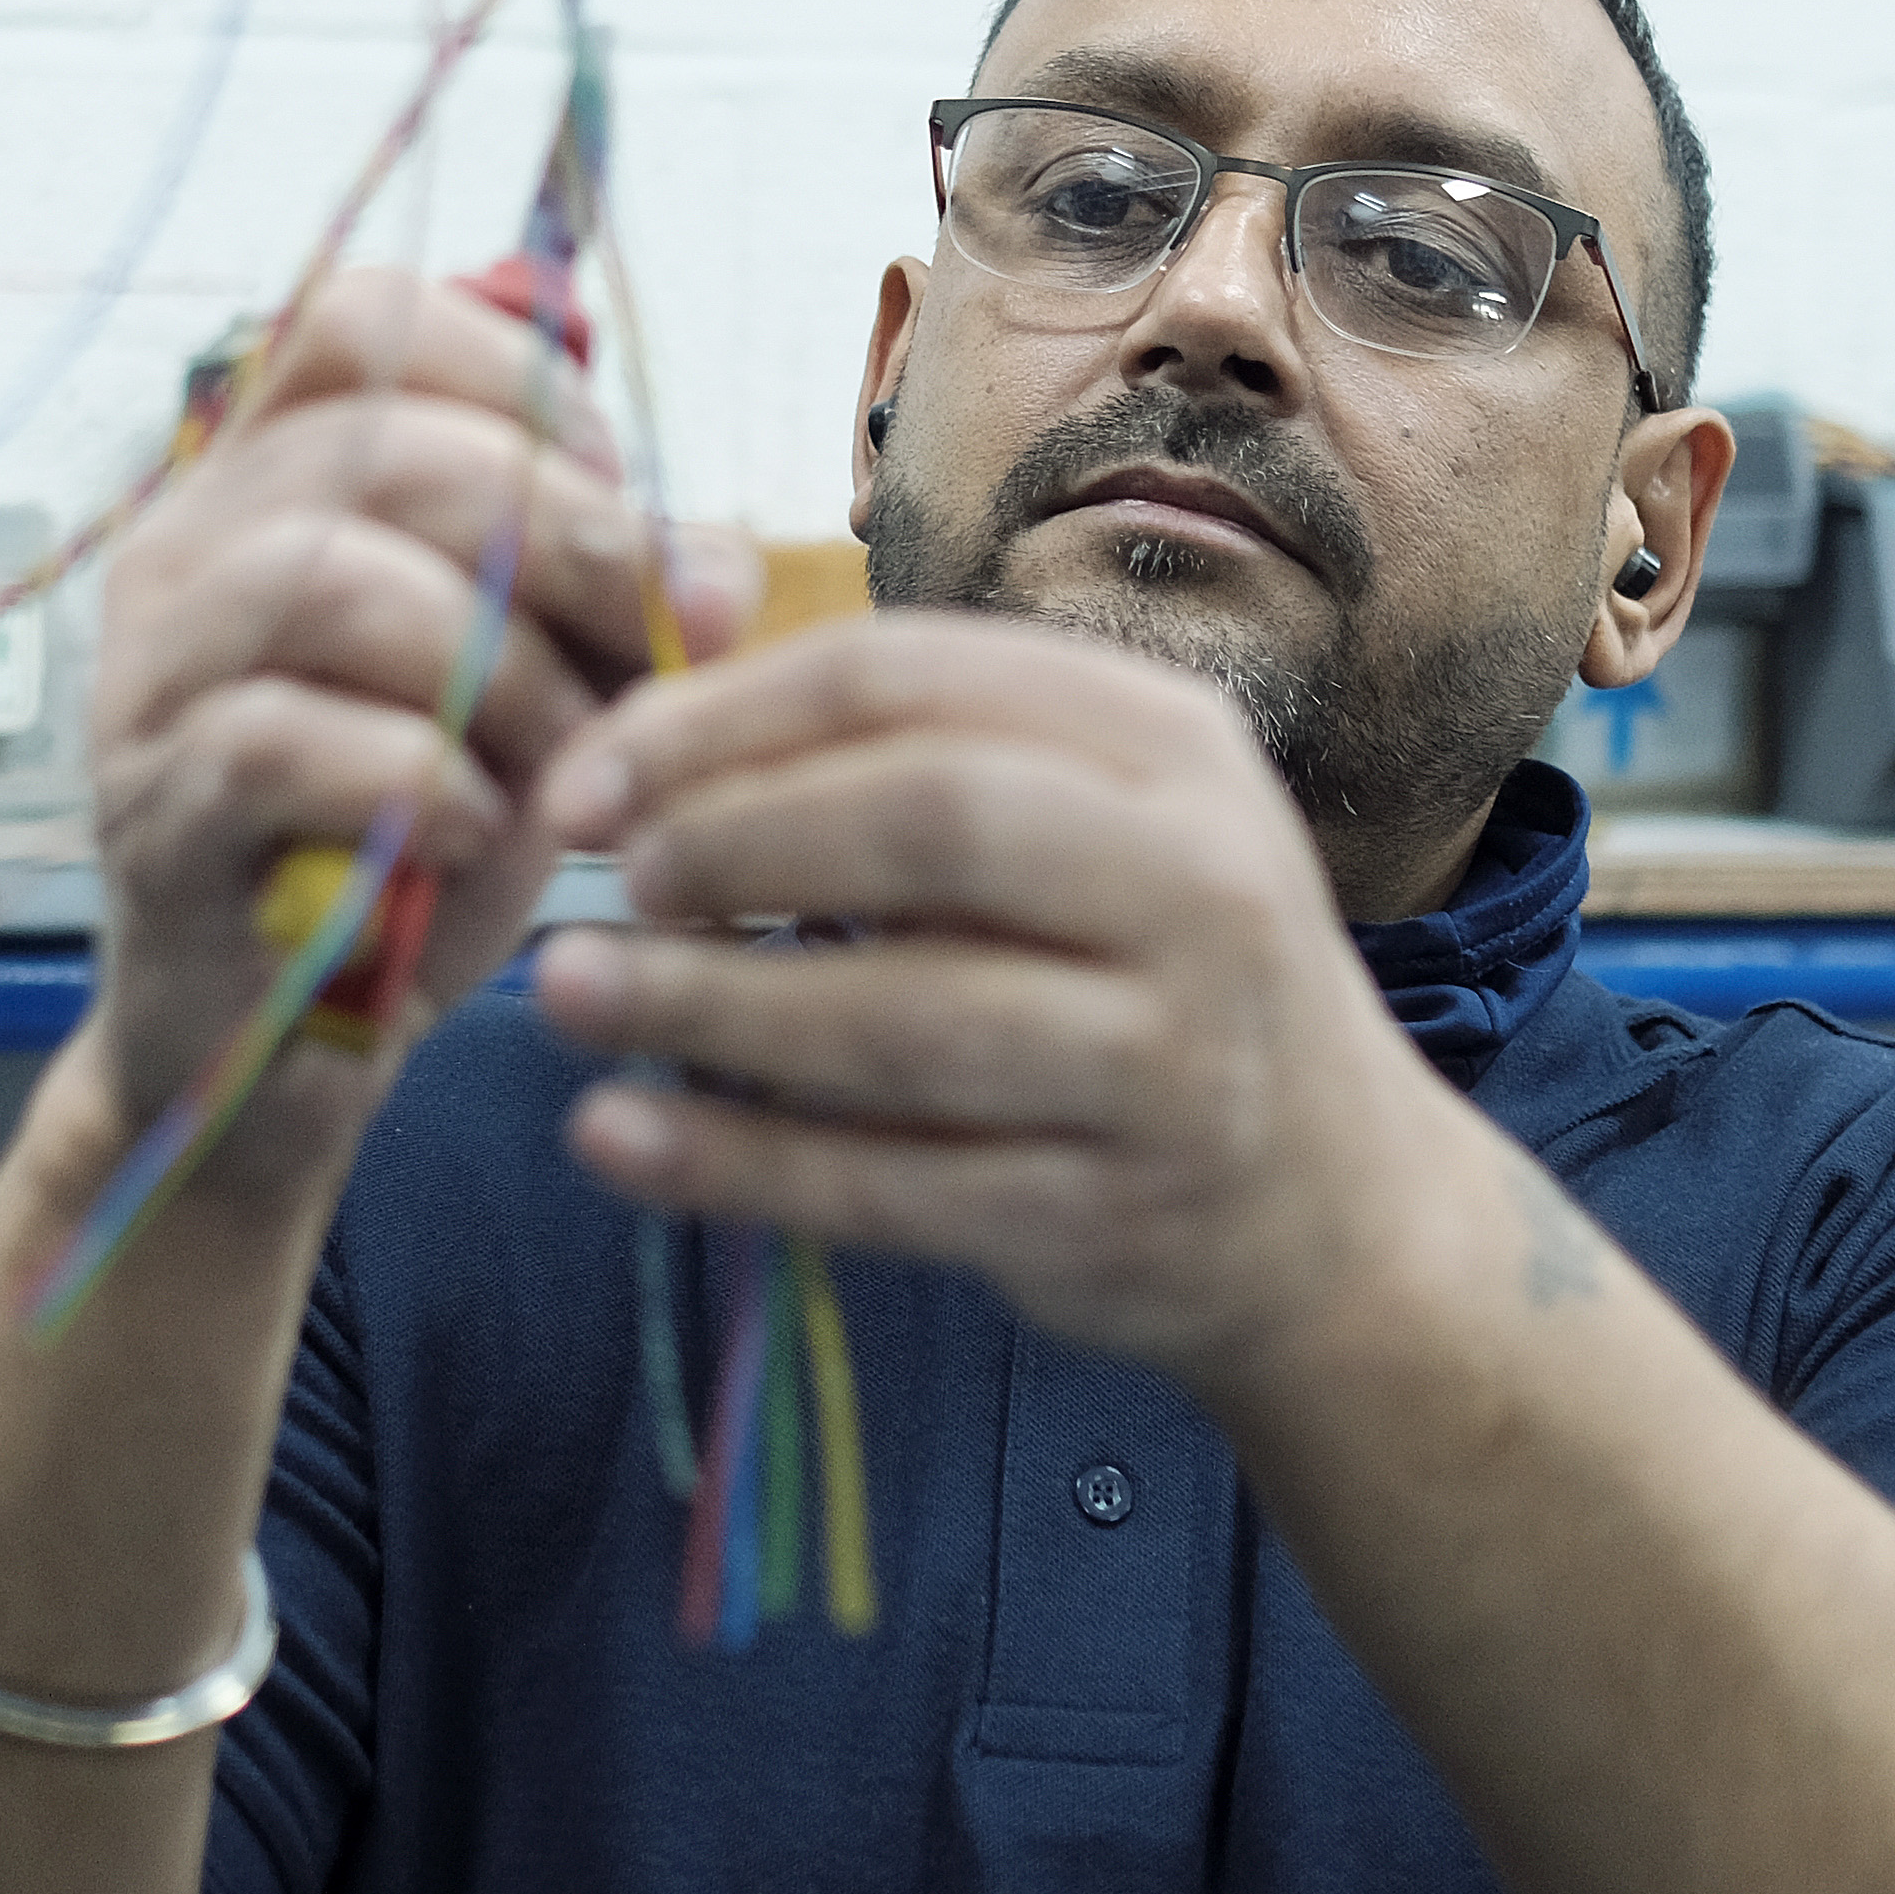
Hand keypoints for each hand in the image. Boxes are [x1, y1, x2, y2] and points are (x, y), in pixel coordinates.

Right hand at [88, 268, 757, 1193]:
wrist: (290, 1044)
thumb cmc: (423, 832)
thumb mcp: (548, 682)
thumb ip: (623, 595)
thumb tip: (714, 571)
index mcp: (274, 476)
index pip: (367, 319)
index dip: (522, 383)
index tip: (617, 494)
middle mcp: (190, 546)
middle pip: (381, 446)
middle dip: (564, 541)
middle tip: (646, 653)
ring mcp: (151, 676)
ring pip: (323, 580)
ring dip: (497, 668)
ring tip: (563, 763)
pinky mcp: (155, 810)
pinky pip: (278, 741)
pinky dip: (415, 778)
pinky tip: (479, 831)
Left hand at [533, 612, 1437, 1393]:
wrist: (1328, 1209)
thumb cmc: (1147, 970)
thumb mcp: (1092, 819)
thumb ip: (909, 758)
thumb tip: (643, 734)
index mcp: (1170, 744)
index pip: (915, 680)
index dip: (726, 716)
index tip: (590, 769)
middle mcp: (1199, 883)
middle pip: (930, 819)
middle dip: (735, 837)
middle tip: (608, 876)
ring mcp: (1171, 1059)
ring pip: (907, 1017)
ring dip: (710, 1004)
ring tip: (566, 995)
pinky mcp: (1114, 1212)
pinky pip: (894, 1183)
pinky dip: (738, 1161)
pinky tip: (617, 1136)